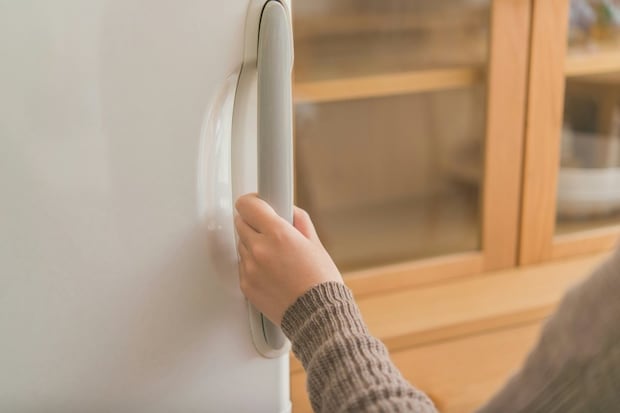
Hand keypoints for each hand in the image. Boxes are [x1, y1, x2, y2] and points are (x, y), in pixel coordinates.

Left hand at [234, 193, 342, 325]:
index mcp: (277, 234)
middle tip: (272, 231)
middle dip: (254, 223)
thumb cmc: (321, 283)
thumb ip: (298, 221)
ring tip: (277, 258)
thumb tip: (288, 210)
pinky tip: (273, 273)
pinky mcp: (246, 286)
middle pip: (240, 223)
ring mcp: (250, 269)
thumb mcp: (315, 244)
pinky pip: (243, 267)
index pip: (247, 205)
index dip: (253, 202)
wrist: (317, 316)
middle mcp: (259, 250)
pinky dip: (253, 265)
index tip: (258, 204)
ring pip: (241, 245)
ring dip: (254, 245)